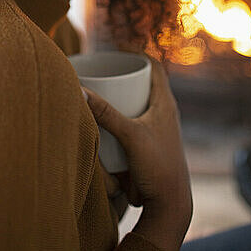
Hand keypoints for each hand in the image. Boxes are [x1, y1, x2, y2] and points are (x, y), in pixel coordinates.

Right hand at [83, 58, 192, 221]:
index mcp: (166, 103)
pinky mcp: (149, 142)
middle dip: (126, 71)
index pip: (154, 66)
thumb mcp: (130, 136)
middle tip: (104, 66)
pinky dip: (120, 112)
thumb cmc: (158, 167)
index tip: (117, 46)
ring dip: (122, 92)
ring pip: (139, 101)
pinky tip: (105, 115)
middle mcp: (164, 112)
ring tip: (101, 86)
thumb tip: (80, 91)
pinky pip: (134, 119)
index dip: (137, 52)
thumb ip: (106, 114)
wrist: (170, 204)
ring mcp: (157, 128)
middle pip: (146, 82)